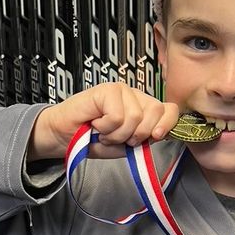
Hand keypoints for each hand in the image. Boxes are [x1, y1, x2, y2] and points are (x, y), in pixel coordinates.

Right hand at [27, 83, 178, 160]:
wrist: (64, 136)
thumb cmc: (92, 139)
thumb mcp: (125, 145)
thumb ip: (144, 139)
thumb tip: (162, 134)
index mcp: (144, 108)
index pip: (169, 109)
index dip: (168, 123)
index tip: (156, 137)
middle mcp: (136, 96)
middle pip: (155, 113)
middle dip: (137, 134)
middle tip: (118, 138)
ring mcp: (122, 90)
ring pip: (135, 117)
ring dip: (117, 133)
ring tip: (104, 132)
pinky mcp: (107, 90)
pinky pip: (118, 116)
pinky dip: (105, 127)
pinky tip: (96, 124)